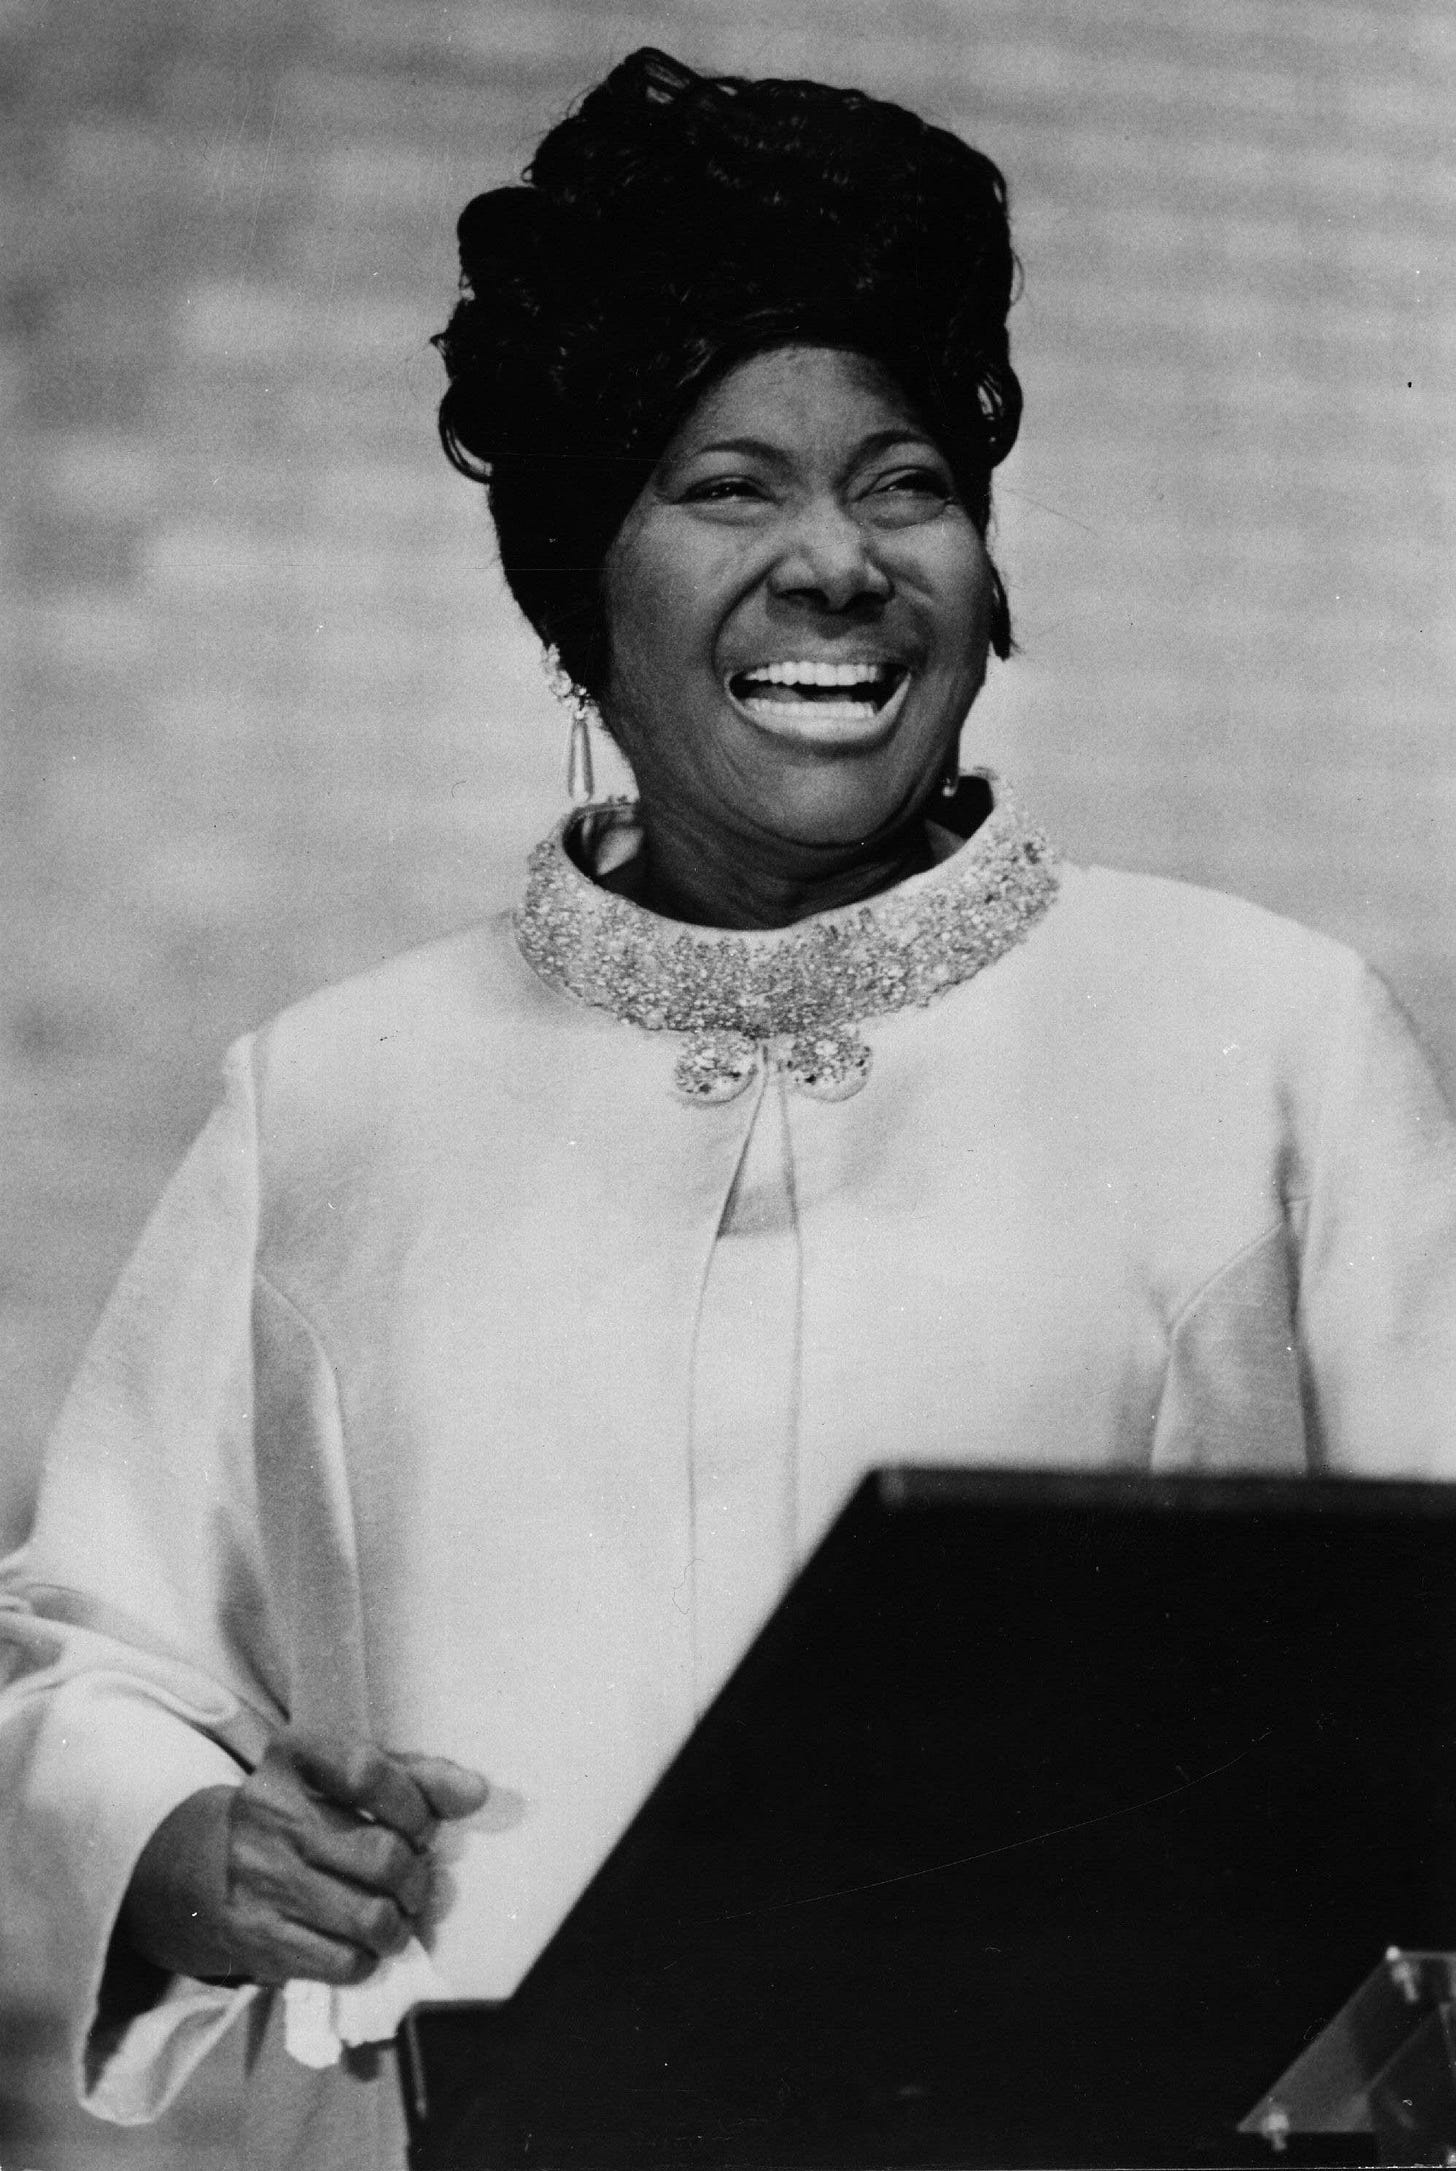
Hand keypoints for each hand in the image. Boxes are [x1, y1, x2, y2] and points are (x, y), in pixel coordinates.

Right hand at [119, 1730, 488, 1986]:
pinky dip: (367, 1958)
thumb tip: (476, 1793)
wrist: (223, 1864)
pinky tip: (359, 1942)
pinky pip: (342, 1962)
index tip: (423, 1826)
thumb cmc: (316, 1811)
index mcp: (294, 1755)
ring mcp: (255, 1876)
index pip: (369, 1772)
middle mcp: (266, 1810)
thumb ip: (422, 1778)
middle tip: (414, 1882)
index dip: (415, 1805)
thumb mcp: (359, 1778)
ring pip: (369, 1917)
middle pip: (381, 1854)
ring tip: (394, 1914)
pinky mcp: (253, 1934)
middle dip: (415, 1877)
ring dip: (398, 1924)